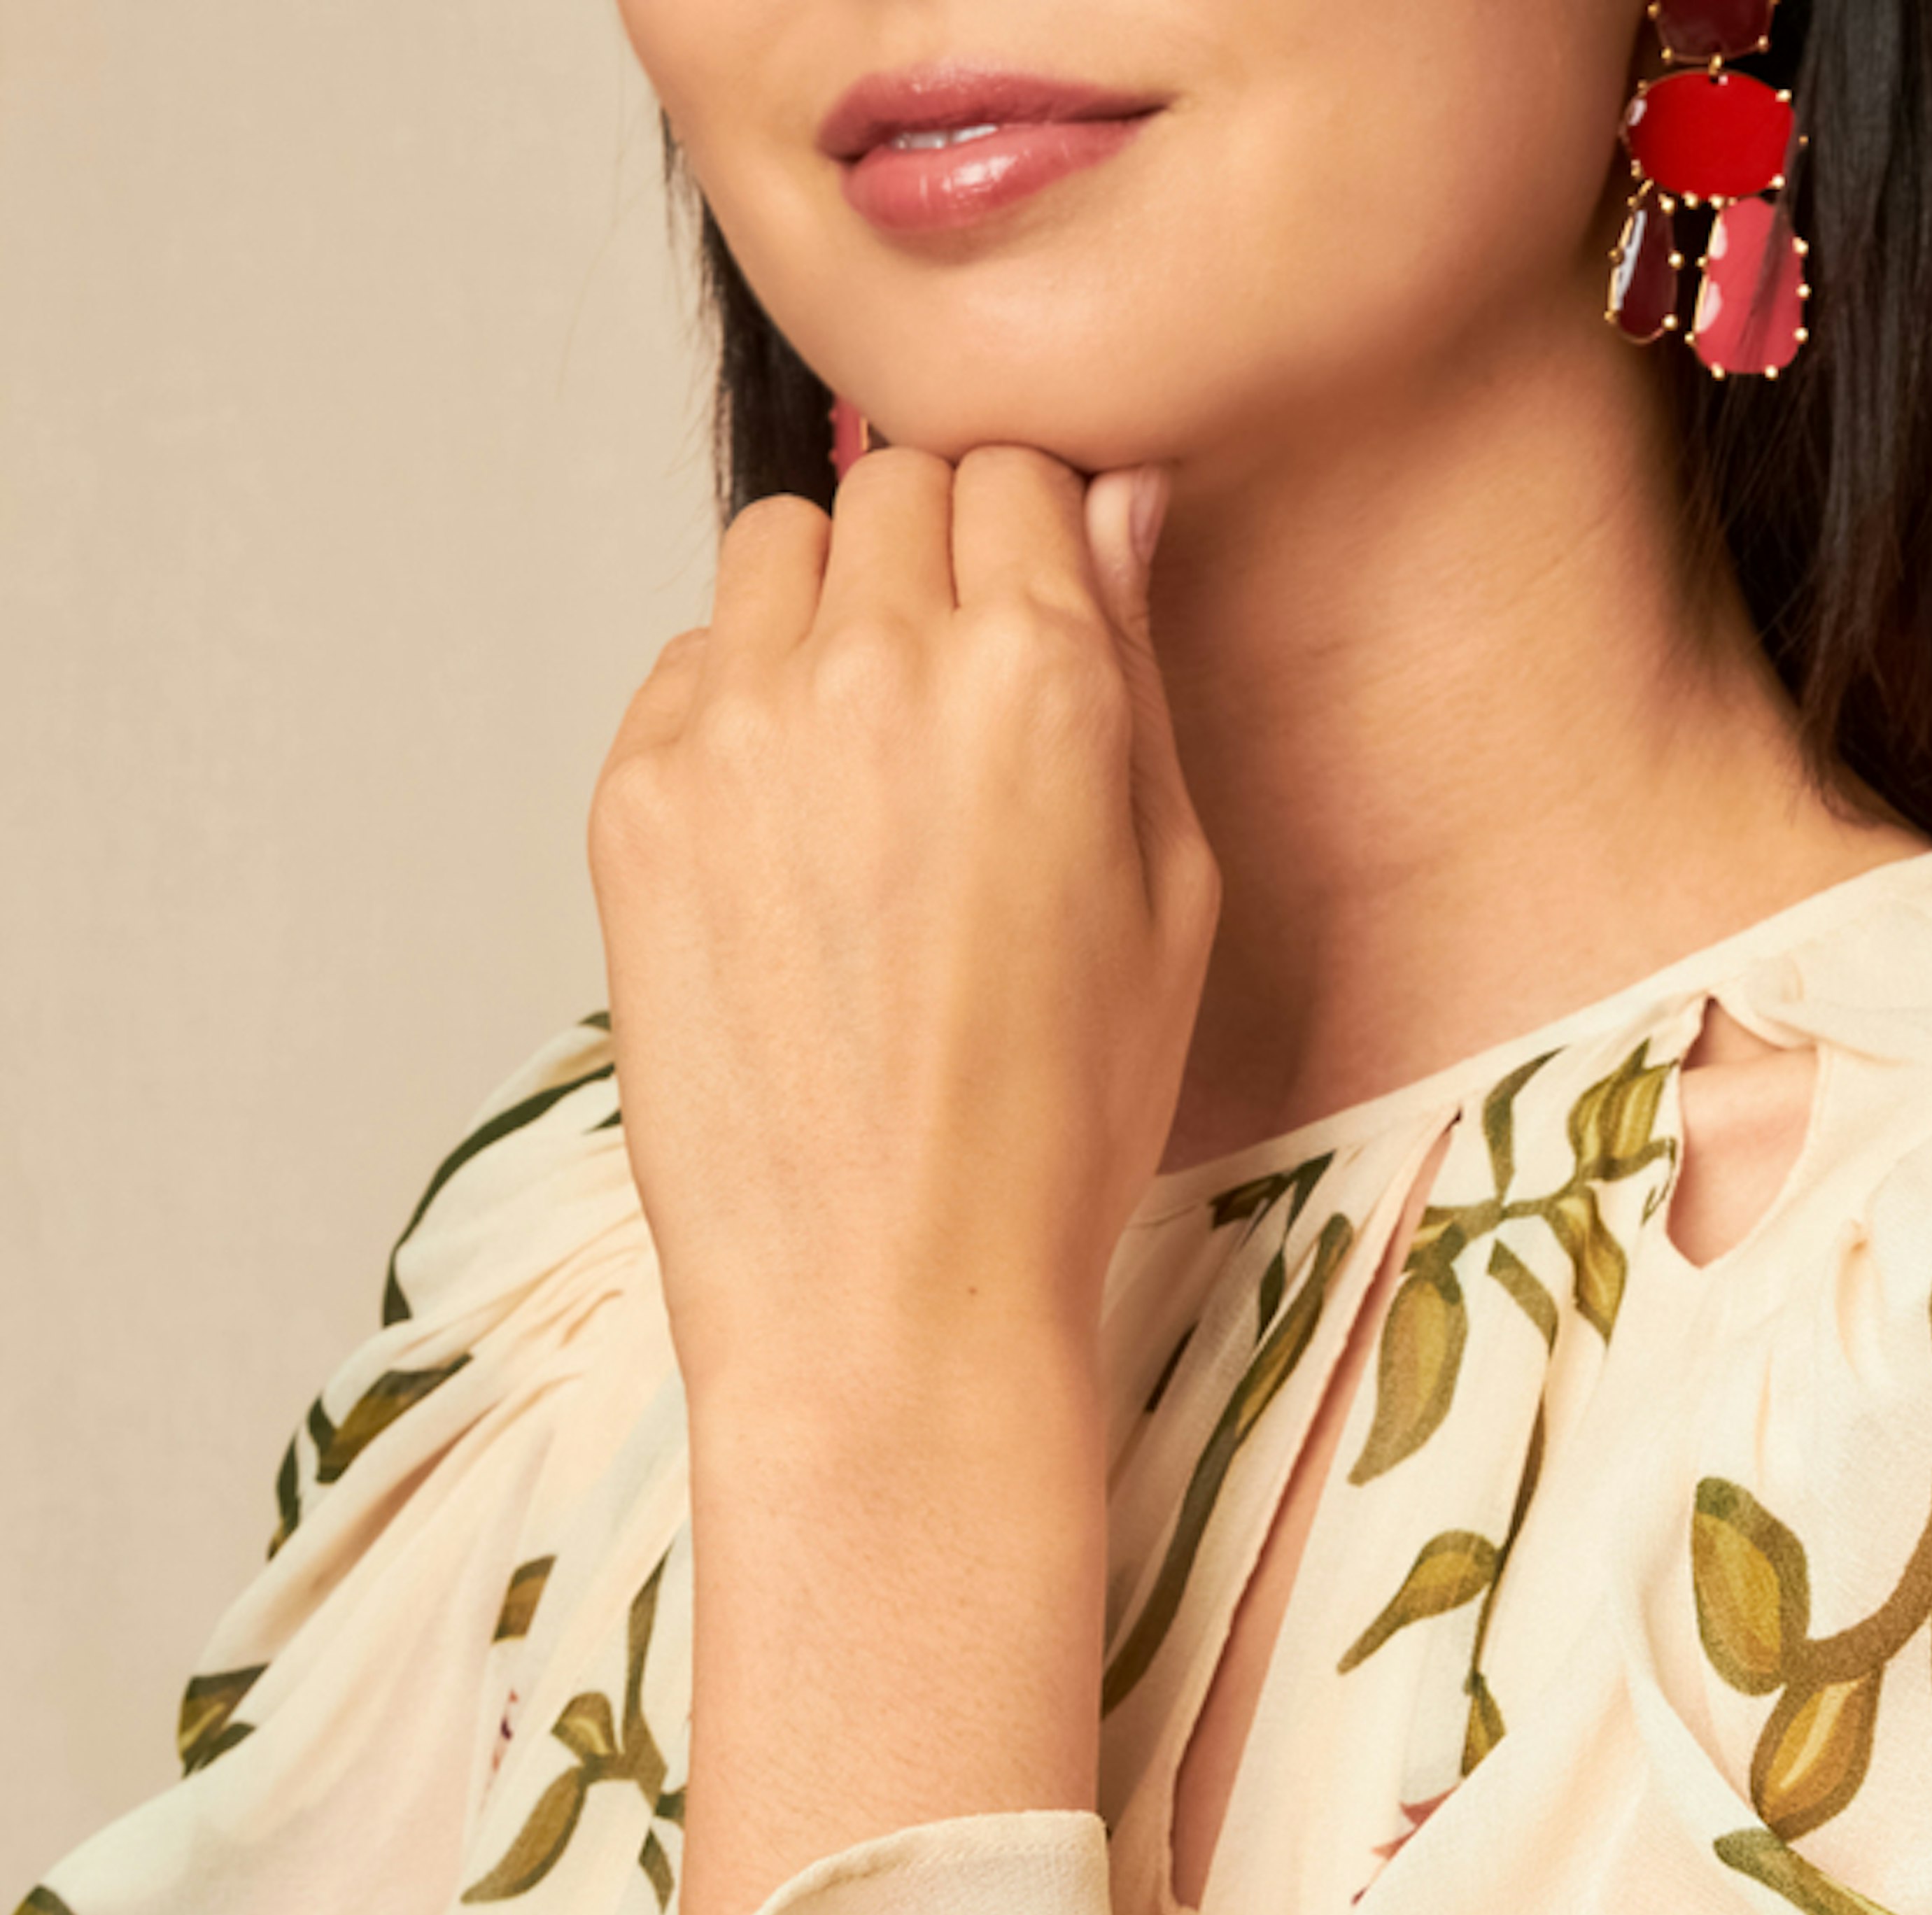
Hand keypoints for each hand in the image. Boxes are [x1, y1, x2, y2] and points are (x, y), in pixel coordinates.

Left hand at [586, 443, 1217, 1452]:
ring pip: (774, 553)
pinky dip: (738, 721)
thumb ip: (1136, 674)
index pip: (1017, 470)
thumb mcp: (1170, 901)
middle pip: (891, 489)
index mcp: (1039, 677)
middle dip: (929, 566)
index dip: (1031, 539)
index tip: (1029, 619)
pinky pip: (690, 671)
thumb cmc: (1050, 1133)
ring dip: (822, 619)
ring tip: (861, 780)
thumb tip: (1120, 502)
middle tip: (951, 716)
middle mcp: (876, 668)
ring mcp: (739, 728)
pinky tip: (788, 862)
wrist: (891, 1303)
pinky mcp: (636, 798)